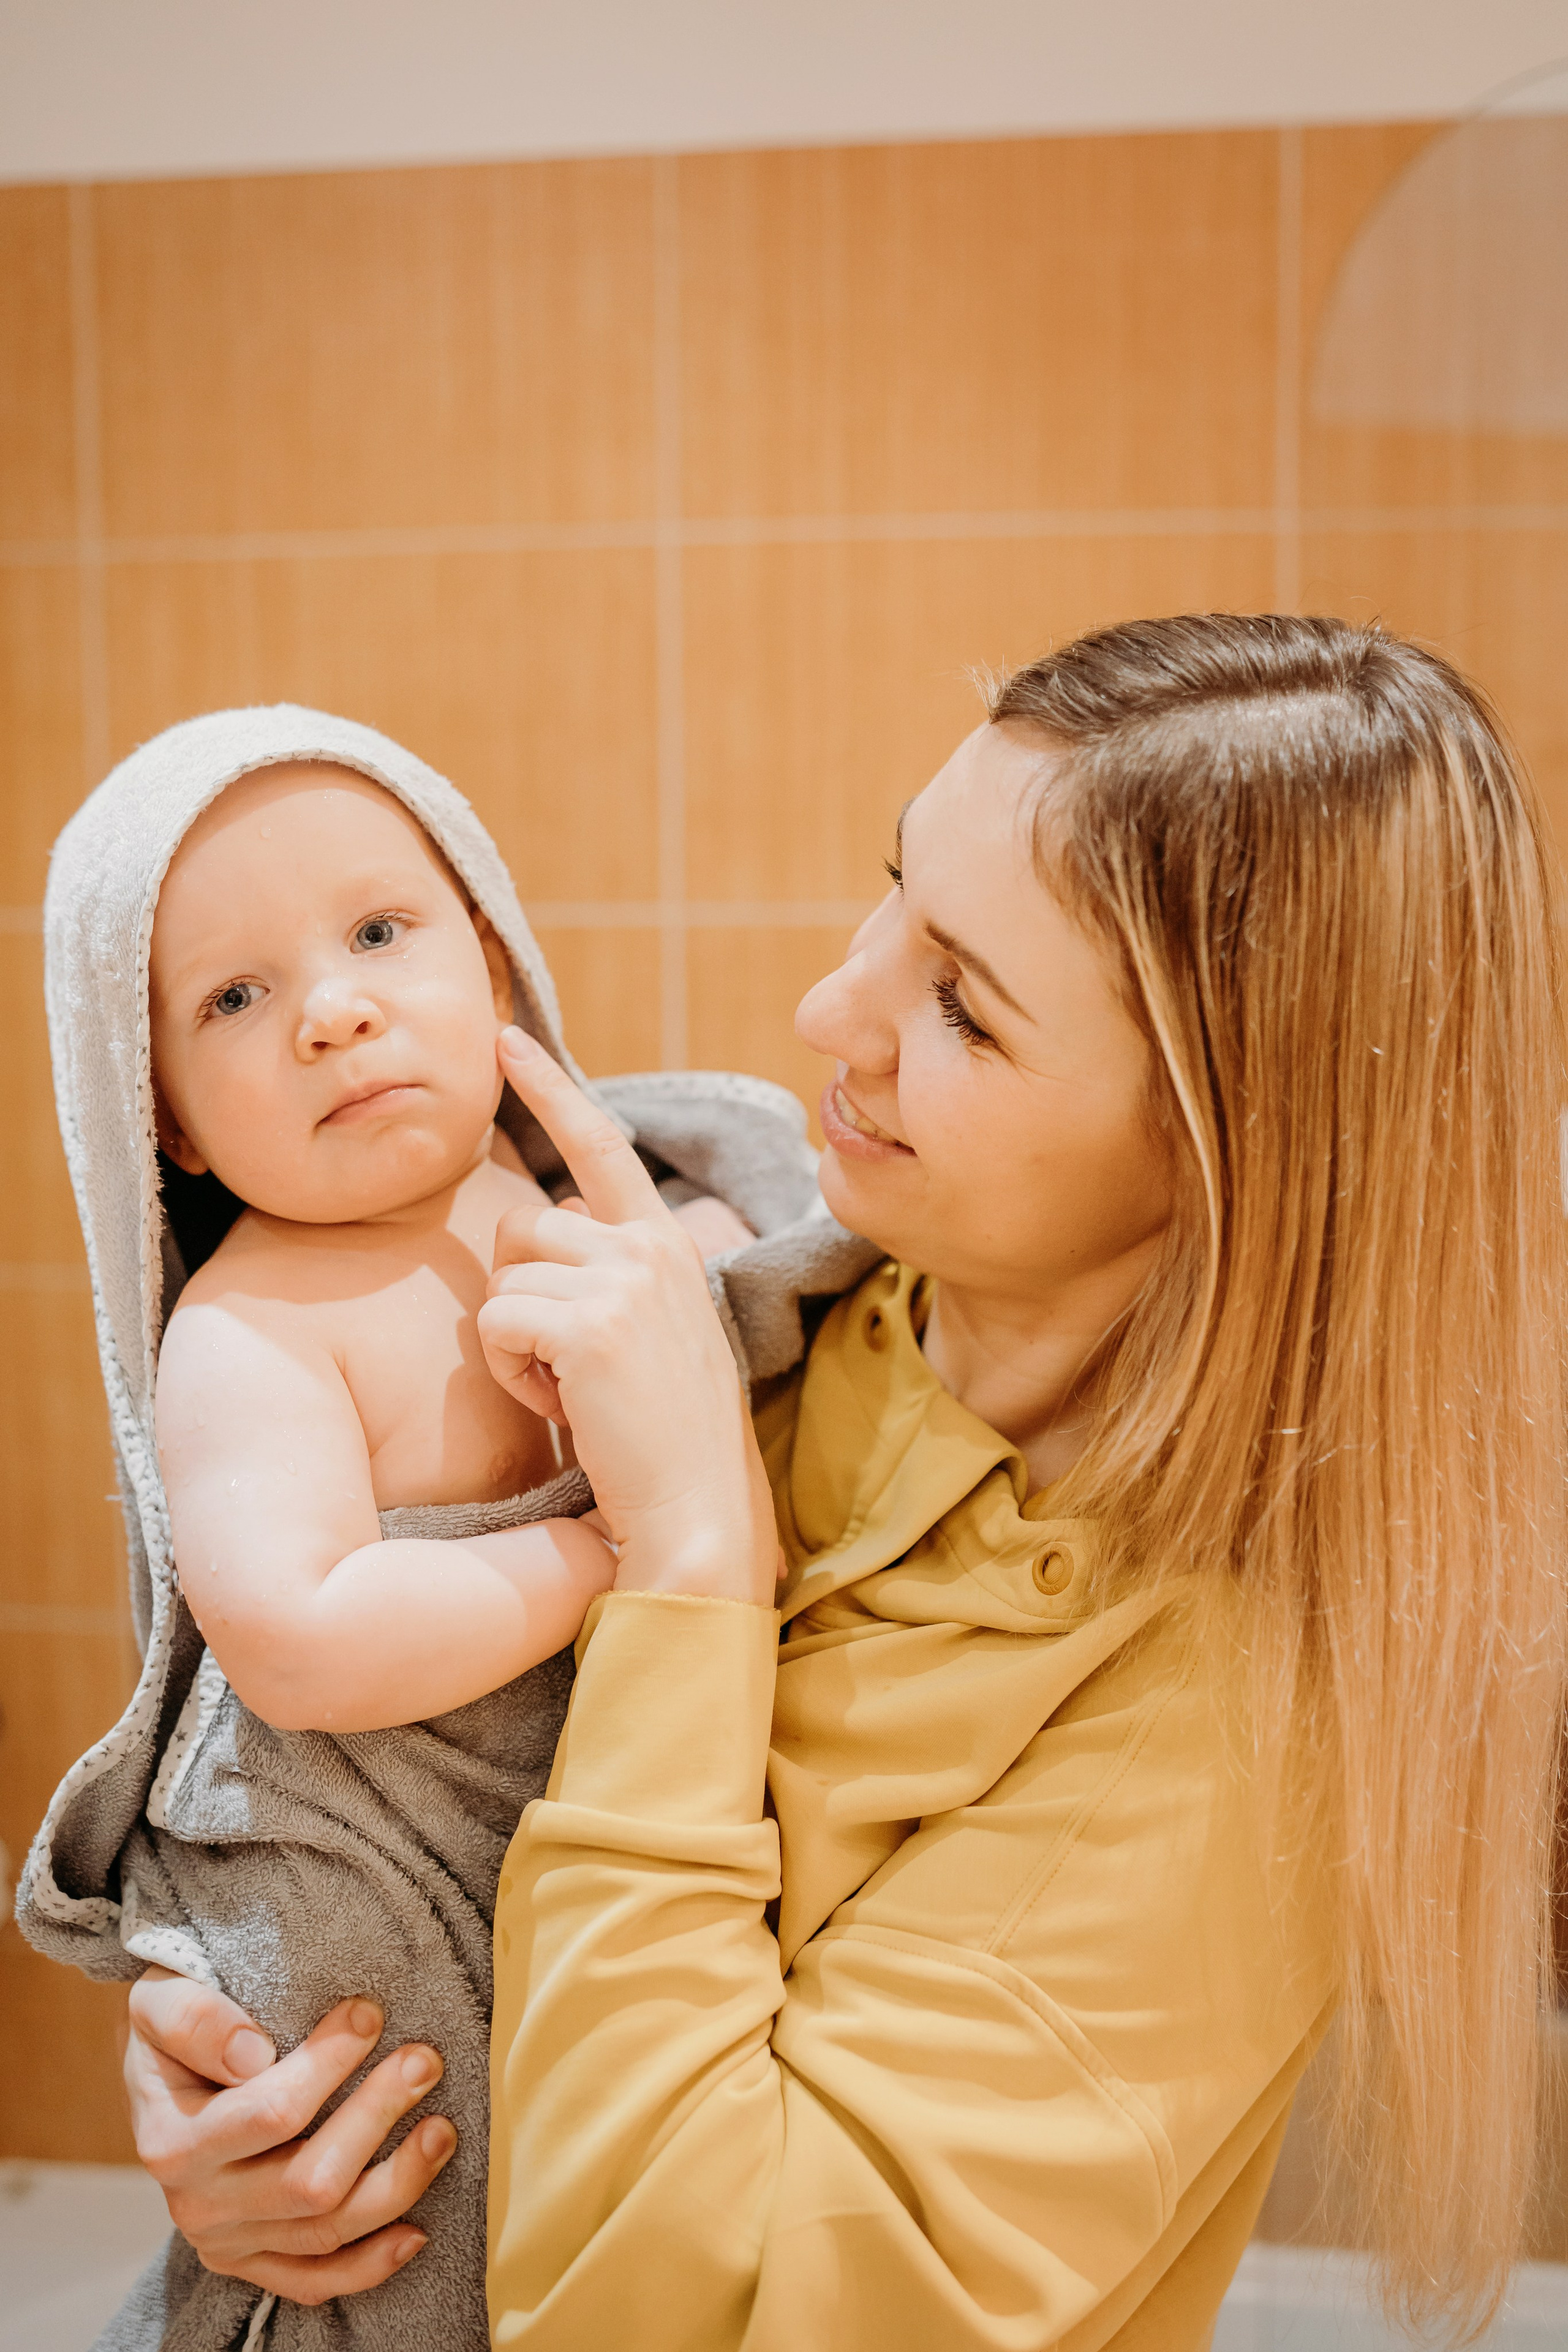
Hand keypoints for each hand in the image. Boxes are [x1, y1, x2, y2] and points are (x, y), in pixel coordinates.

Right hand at [125, 1968, 456, 2304]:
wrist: (158, 2080)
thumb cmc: (170, 2032)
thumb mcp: (159, 2001)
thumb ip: (194, 2020)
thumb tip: (252, 2054)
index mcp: (172, 2141)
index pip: (270, 2113)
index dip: (330, 2063)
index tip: (370, 2014)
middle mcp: (196, 2204)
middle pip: (309, 2181)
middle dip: (378, 2117)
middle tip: (424, 2061)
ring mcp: (227, 2242)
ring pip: (326, 2230)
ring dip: (397, 2182)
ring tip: (441, 2129)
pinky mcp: (251, 2263)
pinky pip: (315, 2281)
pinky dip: (370, 2264)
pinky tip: (416, 2232)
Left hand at [479, 1028, 778, 1603]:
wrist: (700, 1517)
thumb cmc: (668, 1443)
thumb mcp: (654, 1335)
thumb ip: (615, 1273)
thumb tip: (557, 1226)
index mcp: (669, 1244)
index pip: (600, 1142)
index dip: (548, 1086)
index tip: (504, 1038)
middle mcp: (650, 1246)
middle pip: (522, 1225)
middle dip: (520, 1295)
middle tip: (569, 1368)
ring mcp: (623, 1280)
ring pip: (503, 1274)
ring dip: (513, 1341)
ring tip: (572, 1390)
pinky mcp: (588, 1324)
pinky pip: (495, 1323)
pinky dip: (509, 1373)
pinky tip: (564, 1408)